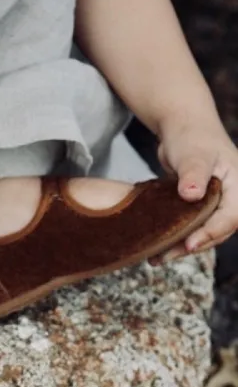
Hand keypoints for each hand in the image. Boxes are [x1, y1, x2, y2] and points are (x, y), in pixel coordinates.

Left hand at [151, 116, 237, 264]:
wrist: (183, 128)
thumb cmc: (191, 136)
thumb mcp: (193, 154)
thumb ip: (193, 174)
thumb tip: (192, 195)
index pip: (231, 217)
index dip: (210, 233)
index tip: (188, 245)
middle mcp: (232, 198)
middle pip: (218, 230)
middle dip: (192, 245)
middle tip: (164, 256)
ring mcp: (217, 204)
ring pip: (204, 232)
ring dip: (181, 246)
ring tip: (156, 258)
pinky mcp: (202, 208)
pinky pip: (192, 227)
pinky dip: (177, 237)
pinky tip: (157, 247)